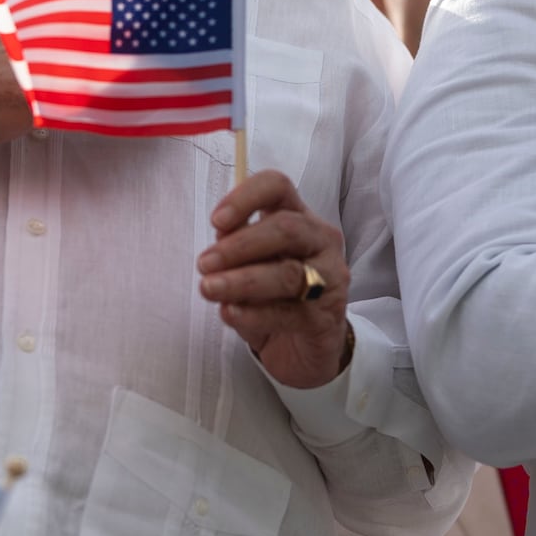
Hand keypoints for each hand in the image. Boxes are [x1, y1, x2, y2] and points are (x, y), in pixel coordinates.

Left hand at [200, 170, 353, 389]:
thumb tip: (221, 236)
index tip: (216, 221)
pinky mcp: (327, 318)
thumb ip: (237, 247)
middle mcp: (322, 241)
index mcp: (300, 218)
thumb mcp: (251, 266)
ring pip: (288, 273)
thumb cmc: (274, 296)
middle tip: (204, 263)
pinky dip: (254, 314)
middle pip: (286, 228)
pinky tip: (230, 313)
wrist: (304, 348)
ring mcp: (330, 280)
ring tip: (209, 289)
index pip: (278, 187)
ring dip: (242, 280)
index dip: (246, 197)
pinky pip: (289, 312)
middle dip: (239, 245)